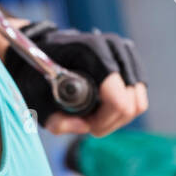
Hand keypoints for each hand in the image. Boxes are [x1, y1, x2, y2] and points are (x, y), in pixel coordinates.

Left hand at [3, 22, 148, 136]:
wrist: (42, 49)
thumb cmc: (35, 72)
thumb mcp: (36, 99)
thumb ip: (56, 120)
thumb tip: (83, 128)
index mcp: (92, 50)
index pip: (118, 99)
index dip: (103, 121)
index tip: (85, 124)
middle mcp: (114, 46)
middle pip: (133, 104)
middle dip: (110, 121)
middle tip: (86, 122)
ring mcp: (125, 51)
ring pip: (139, 102)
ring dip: (118, 116)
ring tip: (93, 113)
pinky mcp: (131, 59)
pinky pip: (139, 95)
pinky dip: (124, 106)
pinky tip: (102, 104)